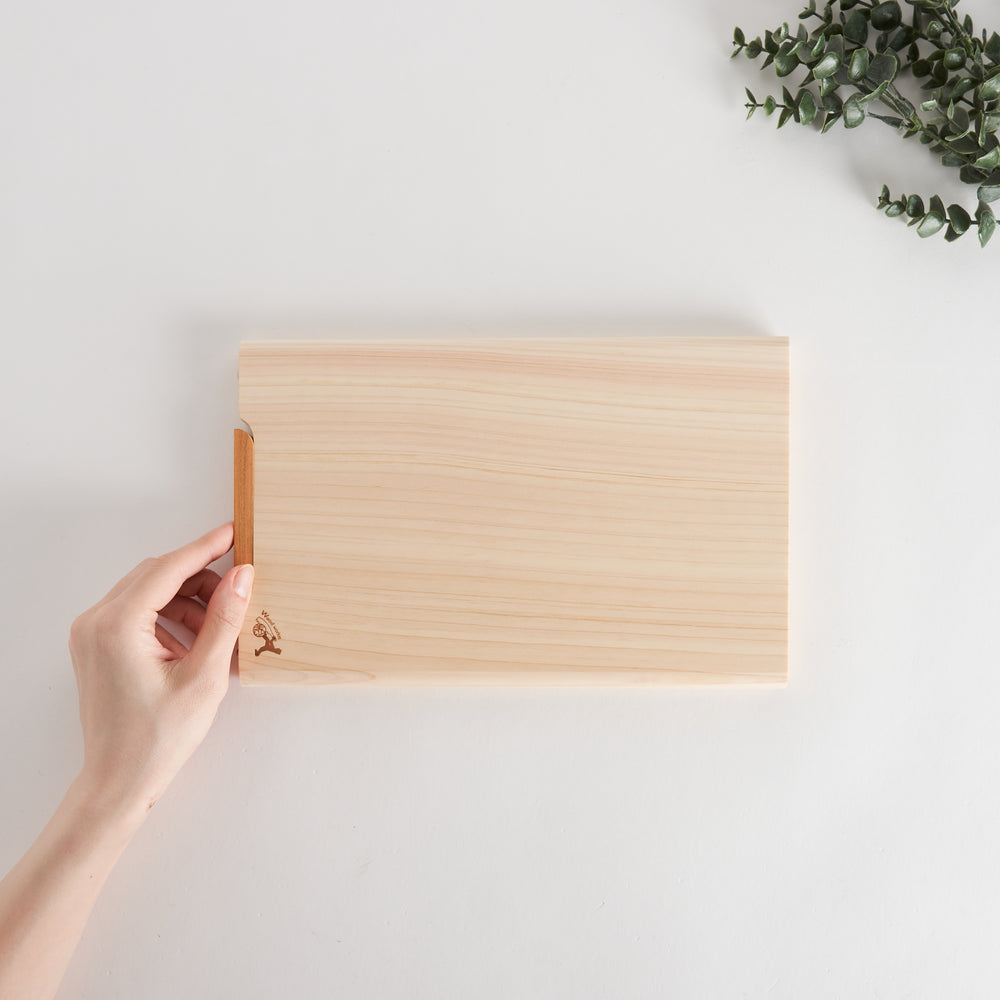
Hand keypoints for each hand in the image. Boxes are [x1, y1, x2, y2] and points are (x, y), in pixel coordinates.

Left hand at [68, 523, 253, 821]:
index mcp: (117, 625)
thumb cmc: (157, 738)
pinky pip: (137, 613)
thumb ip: (224, 619)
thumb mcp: (204, 676)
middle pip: (156, 575)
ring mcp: (90, 634)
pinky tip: (195, 641)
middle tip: (237, 589)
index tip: (234, 533)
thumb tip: (242, 576)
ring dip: (186, 599)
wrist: (119, 781)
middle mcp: (95, 622)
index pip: (168, 568)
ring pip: (147, 592)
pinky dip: (169, 617)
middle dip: (199, 577)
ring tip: (219, 627)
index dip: (206, 547)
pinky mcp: (96, 647)